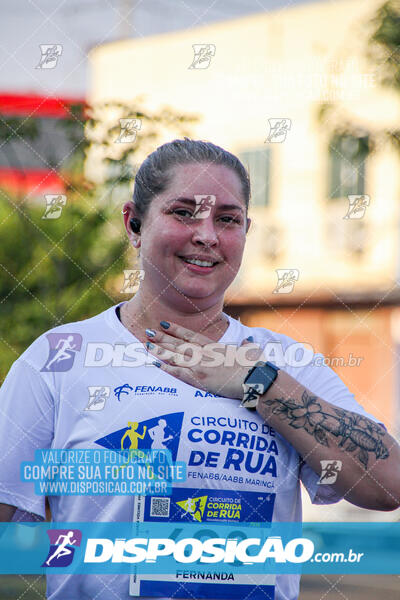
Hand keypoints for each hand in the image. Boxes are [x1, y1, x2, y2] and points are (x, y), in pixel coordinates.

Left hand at [145, 321, 263, 398]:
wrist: (254, 378)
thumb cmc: (254, 366)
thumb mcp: (250, 351)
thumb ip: (246, 345)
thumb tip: (249, 340)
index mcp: (214, 347)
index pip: (190, 336)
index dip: (176, 330)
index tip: (164, 324)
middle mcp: (204, 353)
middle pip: (178, 344)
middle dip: (162, 338)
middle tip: (148, 331)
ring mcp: (200, 365)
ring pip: (174, 356)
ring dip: (159, 350)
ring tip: (146, 344)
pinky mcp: (199, 379)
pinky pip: (177, 373)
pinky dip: (165, 368)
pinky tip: (154, 364)